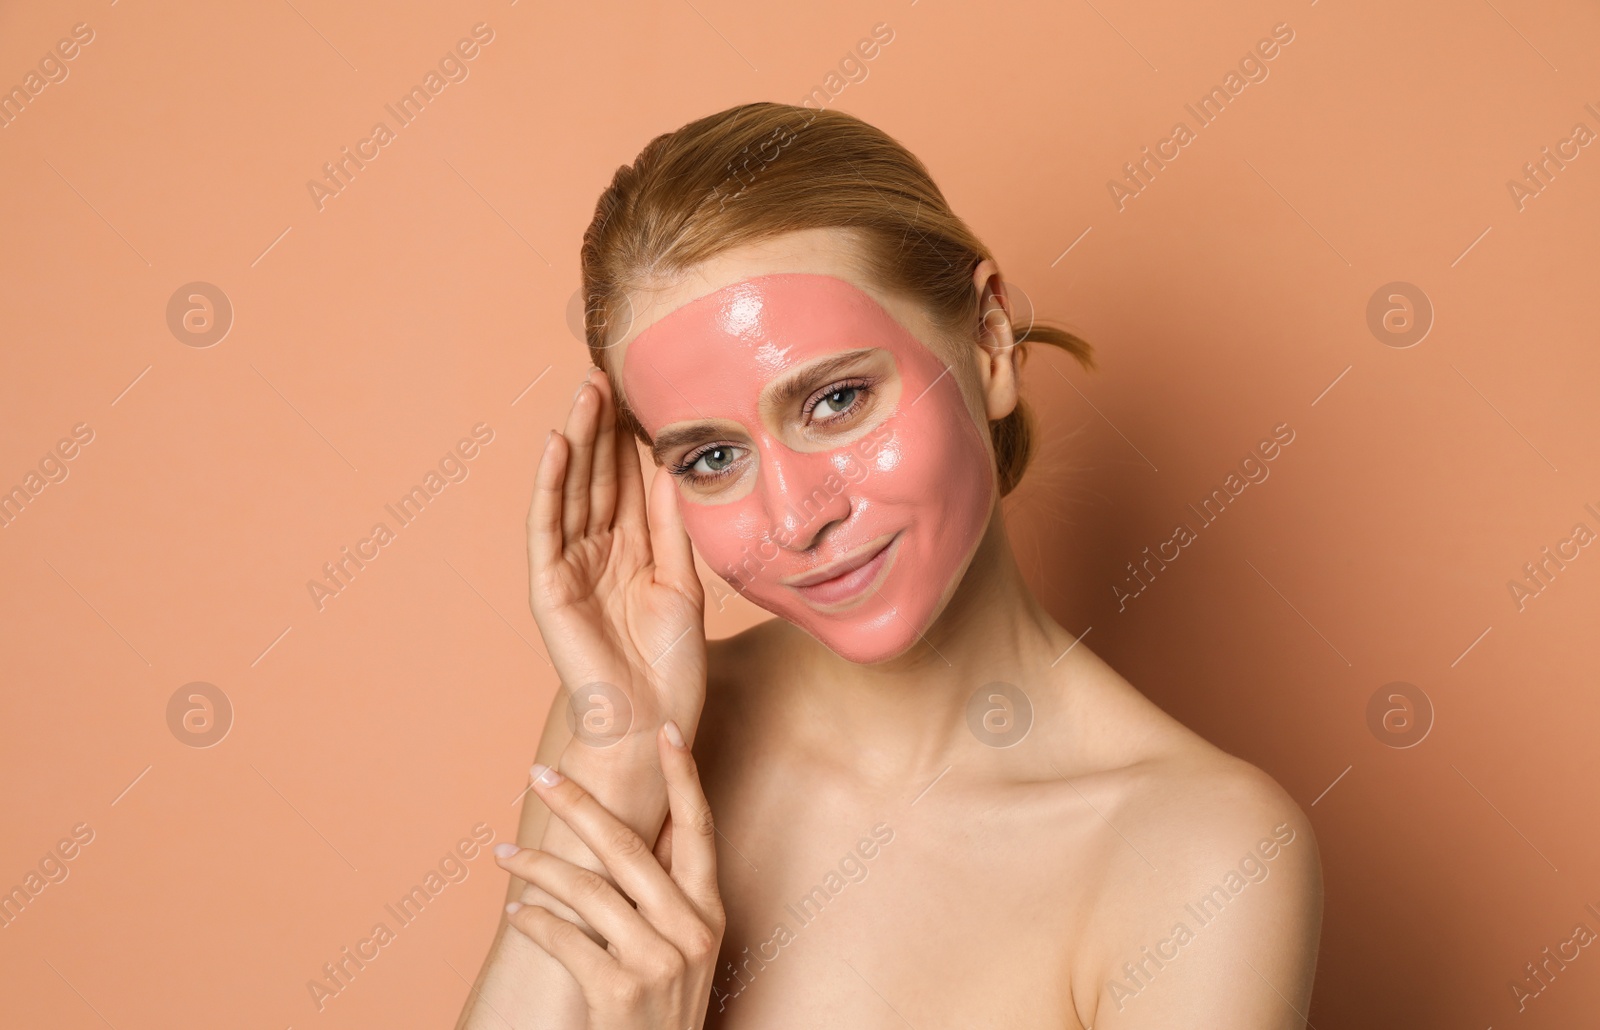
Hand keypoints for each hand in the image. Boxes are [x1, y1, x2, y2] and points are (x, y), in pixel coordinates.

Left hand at [496, 722, 725, 1027]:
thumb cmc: (658, 1007)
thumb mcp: (681, 949)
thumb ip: (663, 894)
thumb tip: (630, 828)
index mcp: (709, 911)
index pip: (699, 828)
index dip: (685, 778)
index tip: (669, 731)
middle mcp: (692, 930)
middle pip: (628, 845)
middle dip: (578, 804)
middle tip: (539, 775)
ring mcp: (660, 961)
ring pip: (587, 889)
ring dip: (536, 868)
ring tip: (504, 856)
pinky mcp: (620, 991)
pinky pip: (564, 938)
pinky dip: (533, 922)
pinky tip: (516, 915)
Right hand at [528, 367, 706, 755]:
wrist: (650, 722)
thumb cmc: (671, 665)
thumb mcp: (683, 583)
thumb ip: (673, 526)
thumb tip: (673, 467)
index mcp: (630, 550)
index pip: (627, 481)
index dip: (629, 438)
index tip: (639, 389)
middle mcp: (596, 552)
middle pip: (596, 477)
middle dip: (600, 426)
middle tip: (605, 373)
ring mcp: (569, 567)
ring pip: (571, 491)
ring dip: (575, 441)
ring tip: (584, 392)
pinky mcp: (549, 587)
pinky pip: (547, 527)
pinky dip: (550, 486)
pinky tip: (558, 447)